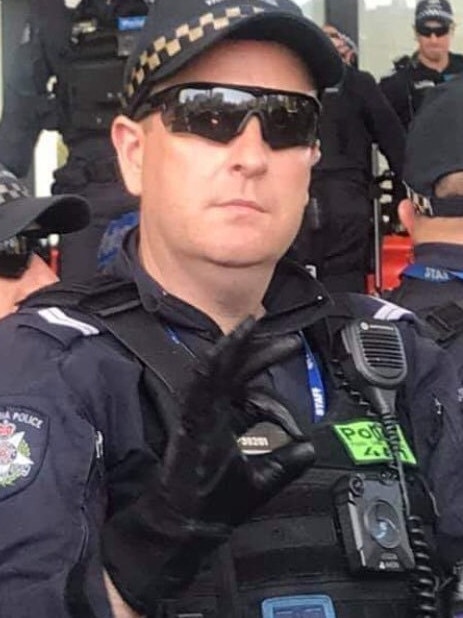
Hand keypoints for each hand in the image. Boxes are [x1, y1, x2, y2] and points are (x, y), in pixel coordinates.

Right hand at [102, 318, 314, 614]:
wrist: (189, 526)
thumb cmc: (218, 503)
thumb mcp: (264, 479)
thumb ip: (286, 463)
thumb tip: (310, 446)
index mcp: (226, 417)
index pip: (246, 380)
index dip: (266, 362)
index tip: (292, 349)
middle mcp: (211, 410)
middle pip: (234, 369)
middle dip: (258, 349)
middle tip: (286, 338)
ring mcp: (198, 413)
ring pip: (215, 371)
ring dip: (233, 348)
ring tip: (251, 326)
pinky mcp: (189, 421)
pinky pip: (199, 388)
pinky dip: (211, 367)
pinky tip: (225, 350)